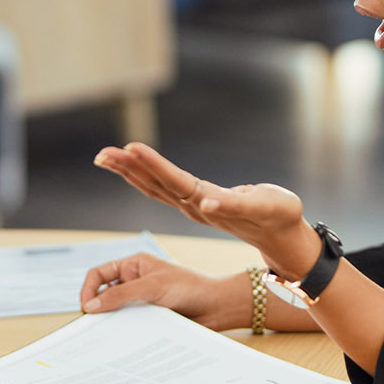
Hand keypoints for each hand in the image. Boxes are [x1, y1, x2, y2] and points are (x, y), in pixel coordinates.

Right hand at [79, 253, 251, 330]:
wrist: (218, 307)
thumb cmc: (191, 287)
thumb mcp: (153, 286)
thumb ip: (121, 295)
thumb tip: (91, 306)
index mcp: (133, 266)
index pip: (99, 275)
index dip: (88, 290)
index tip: (87, 309)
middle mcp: (134, 283)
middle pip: (104, 296)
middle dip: (97, 310)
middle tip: (90, 329)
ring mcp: (142, 303)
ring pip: (117, 314)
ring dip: (112, 324)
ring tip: (106, 339)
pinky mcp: (150, 320)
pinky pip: (130, 327)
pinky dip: (125, 335)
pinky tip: (124, 344)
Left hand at [93, 143, 319, 276]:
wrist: (281, 235)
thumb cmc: (277, 215)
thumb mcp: (261, 207)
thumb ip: (232, 204)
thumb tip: (205, 202)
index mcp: (208, 202)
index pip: (173, 181)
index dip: (152, 164)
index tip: (130, 148)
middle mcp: (194, 205)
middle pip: (155, 184)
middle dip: (128, 167)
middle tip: (103, 153)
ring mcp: (193, 206)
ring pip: (154, 186)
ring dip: (130, 170)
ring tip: (106, 156)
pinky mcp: (197, 203)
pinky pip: (163, 187)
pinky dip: (145, 174)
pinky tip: (130, 164)